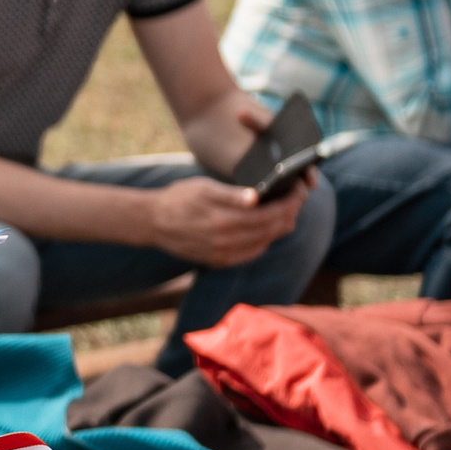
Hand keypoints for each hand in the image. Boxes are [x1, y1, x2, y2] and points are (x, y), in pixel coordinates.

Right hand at [148, 175, 308, 269]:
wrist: (151, 222)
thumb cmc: (178, 198)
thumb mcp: (203, 188)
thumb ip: (231, 194)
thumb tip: (256, 198)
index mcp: (224, 219)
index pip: (269, 214)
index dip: (289, 204)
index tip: (299, 193)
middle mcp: (225, 241)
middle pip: (271, 230)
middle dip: (289, 215)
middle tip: (296, 202)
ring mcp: (222, 253)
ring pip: (264, 243)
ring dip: (279, 229)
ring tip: (286, 215)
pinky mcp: (218, 261)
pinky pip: (250, 254)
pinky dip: (263, 243)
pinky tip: (266, 232)